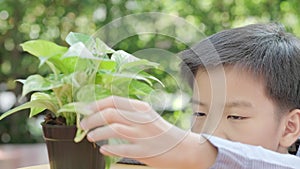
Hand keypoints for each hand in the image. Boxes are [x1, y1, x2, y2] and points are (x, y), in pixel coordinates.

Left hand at [80, 96, 215, 168]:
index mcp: (141, 108)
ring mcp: (143, 135)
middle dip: (91, 119)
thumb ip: (129, 114)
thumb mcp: (147, 117)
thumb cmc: (163, 132)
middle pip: (110, 114)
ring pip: (113, 129)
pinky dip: (108, 149)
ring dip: (97, 132)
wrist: (184, 148)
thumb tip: (104, 114)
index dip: (95, 105)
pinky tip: (103, 149)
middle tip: (84, 124)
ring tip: (90, 136)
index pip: (113, 101)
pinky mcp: (144, 152)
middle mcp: (141, 119)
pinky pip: (121, 149)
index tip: (85, 110)